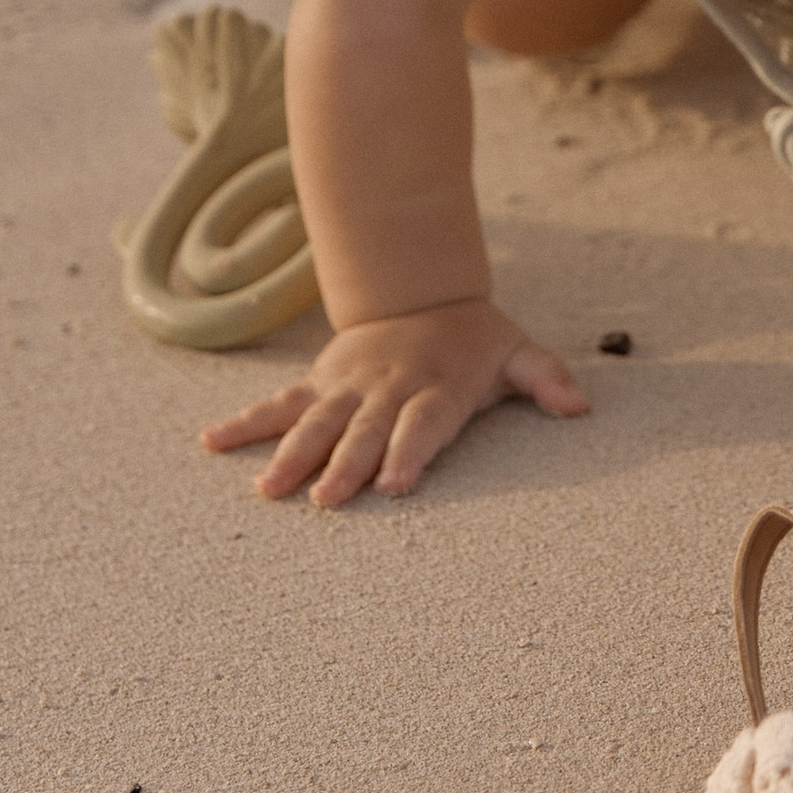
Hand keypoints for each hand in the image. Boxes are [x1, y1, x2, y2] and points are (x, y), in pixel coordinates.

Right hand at [198, 299, 587, 506]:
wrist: (420, 292)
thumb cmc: (473, 340)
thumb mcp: (517, 351)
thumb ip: (546, 378)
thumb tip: (580, 406)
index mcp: (437, 387)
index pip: (424, 423)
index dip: (410, 451)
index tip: (394, 483)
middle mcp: (388, 388)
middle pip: (365, 429)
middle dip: (346, 464)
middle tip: (326, 500)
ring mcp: (347, 386)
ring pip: (316, 420)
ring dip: (291, 453)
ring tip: (268, 488)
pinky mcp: (319, 382)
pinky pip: (279, 403)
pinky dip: (246, 422)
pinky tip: (211, 442)